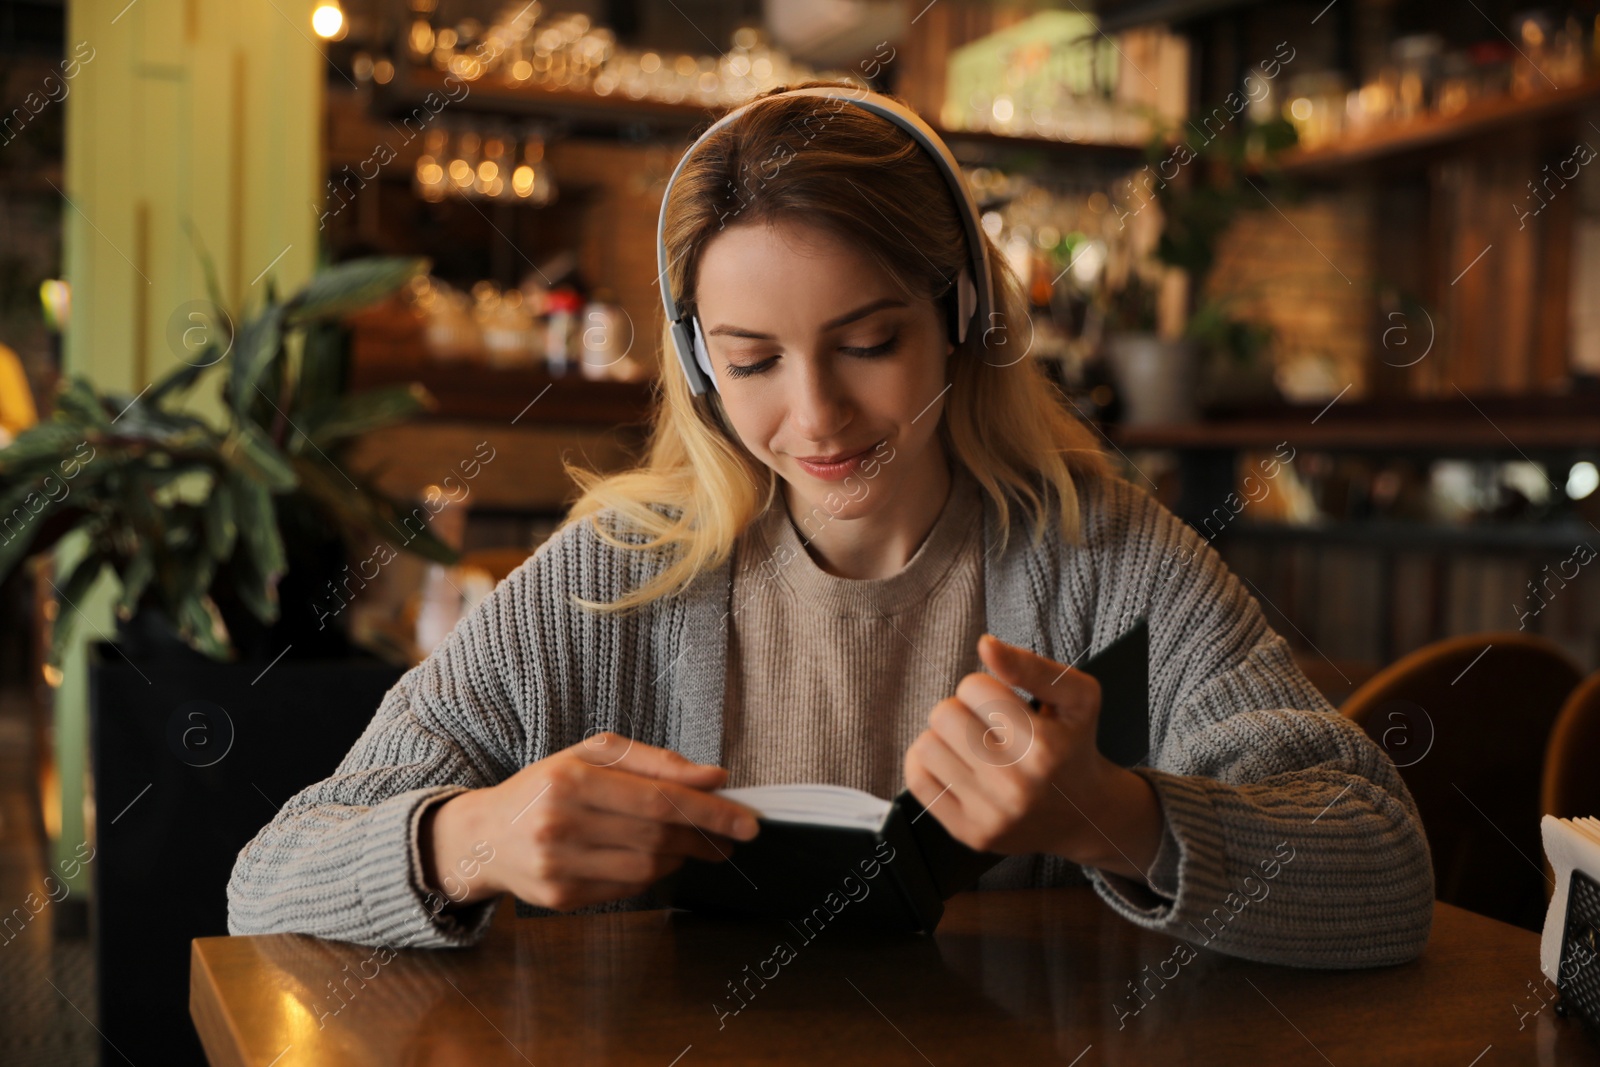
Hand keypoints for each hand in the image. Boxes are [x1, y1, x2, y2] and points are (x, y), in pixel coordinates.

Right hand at [420, 734, 759, 911]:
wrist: (485, 834)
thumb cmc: (548, 785)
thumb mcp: (592, 755)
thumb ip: (654, 762)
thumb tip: (713, 777)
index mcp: (570, 779)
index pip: (658, 799)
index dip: (709, 811)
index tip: (747, 819)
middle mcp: (559, 824)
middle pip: (657, 836)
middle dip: (704, 836)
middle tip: (733, 835)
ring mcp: (557, 866)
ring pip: (647, 868)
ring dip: (681, 857)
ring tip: (691, 844)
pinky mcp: (560, 899)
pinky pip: (627, 889)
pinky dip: (651, 874)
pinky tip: (652, 858)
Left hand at [903, 634, 1163, 880]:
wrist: (1085, 815)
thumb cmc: (1074, 746)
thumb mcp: (1077, 697)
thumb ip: (1031, 665)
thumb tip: (985, 644)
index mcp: (1043, 746)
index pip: (972, 687)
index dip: (985, 688)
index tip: (1003, 705)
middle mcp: (1016, 784)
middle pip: (944, 714)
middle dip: (962, 711)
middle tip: (987, 726)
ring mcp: (991, 814)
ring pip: (926, 745)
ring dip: (945, 739)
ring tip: (973, 747)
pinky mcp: (970, 833)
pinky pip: (918, 781)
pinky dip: (928, 765)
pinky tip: (954, 764)